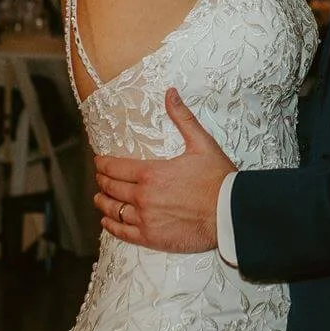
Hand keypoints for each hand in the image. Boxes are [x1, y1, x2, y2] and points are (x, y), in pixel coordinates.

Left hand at [91, 89, 232, 253]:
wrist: (230, 213)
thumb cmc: (218, 179)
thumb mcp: (201, 143)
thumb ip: (182, 118)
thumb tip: (170, 93)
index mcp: (151, 173)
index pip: (116, 167)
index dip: (103, 164)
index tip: (99, 162)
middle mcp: (143, 197)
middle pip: (112, 188)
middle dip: (102, 181)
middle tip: (99, 178)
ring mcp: (145, 219)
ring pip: (114, 210)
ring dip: (103, 203)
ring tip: (99, 199)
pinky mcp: (151, 238)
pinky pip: (123, 233)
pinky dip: (112, 226)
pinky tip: (108, 222)